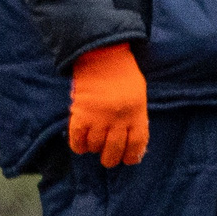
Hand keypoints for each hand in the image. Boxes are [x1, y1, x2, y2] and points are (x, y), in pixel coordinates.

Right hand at [69, 42, 150, 167]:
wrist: (102, 55)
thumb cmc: (123, 74)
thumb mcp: (138, 96)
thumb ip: (135, 116)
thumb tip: (132, 140)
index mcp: (136, 114)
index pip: (136, 144)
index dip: (132, 156)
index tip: (128, 160)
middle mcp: (119, 119)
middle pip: (114, 150)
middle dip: (110, 159)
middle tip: (107, 159)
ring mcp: (99, 117)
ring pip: (95, 146)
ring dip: (94, 150)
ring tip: (93, 147)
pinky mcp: (81, 113)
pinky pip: (77, 138)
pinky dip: (78, 145)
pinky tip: (80, 145)